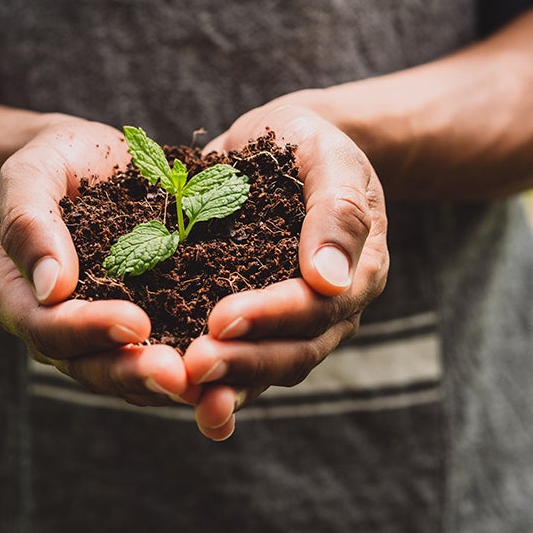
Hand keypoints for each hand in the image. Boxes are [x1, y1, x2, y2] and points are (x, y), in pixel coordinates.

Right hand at [0, 115, 195, 405]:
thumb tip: (53, 288)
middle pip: (91, 366)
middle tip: (179, 375)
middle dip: (135, 372)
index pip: (48, 328)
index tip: (136, 322)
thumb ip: (29, 224)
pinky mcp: (144, 322)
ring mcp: (99, 333)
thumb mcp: (29, 176)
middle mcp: (57, 329)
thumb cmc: (52, 163)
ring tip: (209, 383)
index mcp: (18, 298)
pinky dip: (192, 365)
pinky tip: (230, 366)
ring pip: (129, 374)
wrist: (88, 161)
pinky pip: (163, 354)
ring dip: (168, 383)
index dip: (90, 330)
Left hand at [183, 95, 388, 438]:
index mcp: (358, 272)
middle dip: (243, 362)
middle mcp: (331, 309)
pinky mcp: (258, 321)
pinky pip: (241, 357)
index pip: (317, 308)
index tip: (221, 319)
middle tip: (192, 366)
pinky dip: (213, 378)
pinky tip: (174, 389)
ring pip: (267, 369)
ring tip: (182, 389)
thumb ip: (337, 212)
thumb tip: (331, 281)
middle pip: (293, 352)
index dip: (270, 317)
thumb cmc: (312, 144)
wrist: (290, 144)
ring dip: (226, 383)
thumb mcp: (330, 158)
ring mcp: (294, 321)